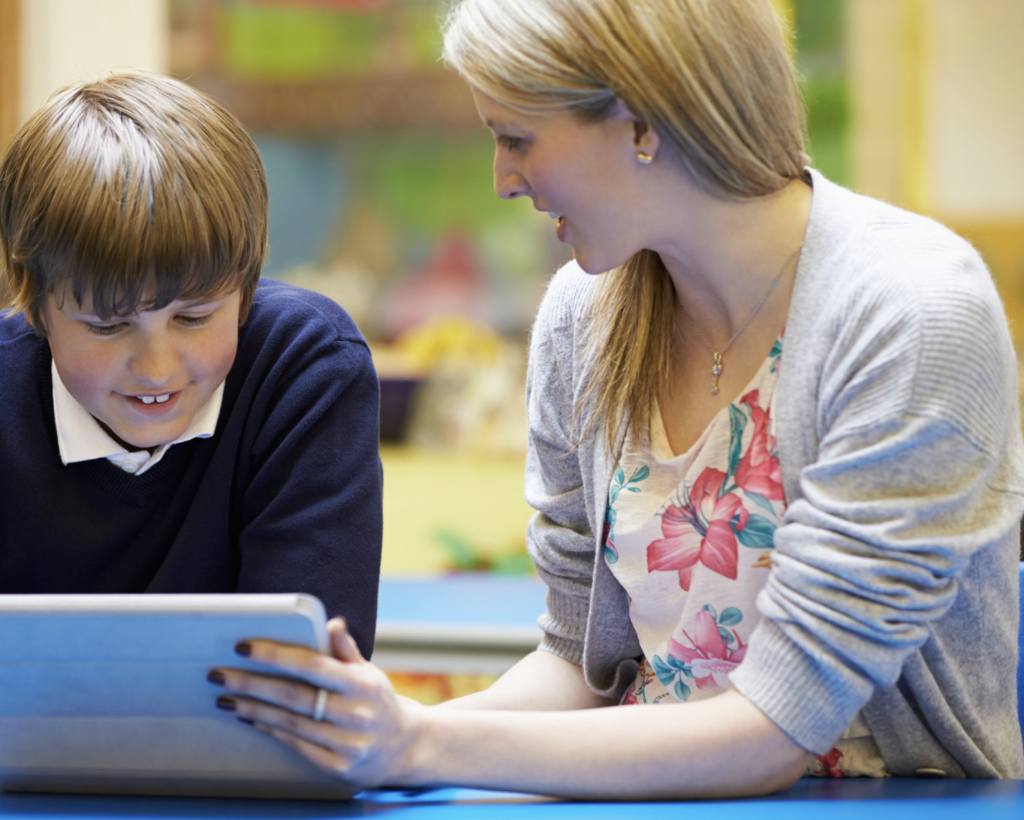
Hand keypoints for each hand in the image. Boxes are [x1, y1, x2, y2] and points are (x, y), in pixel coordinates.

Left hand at [208, 617, 423, 789]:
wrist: (406, 748)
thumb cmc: (378, 702)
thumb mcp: (369, 673)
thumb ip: (346, 650)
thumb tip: (331, 622)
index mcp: (363, 684)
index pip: (312, 665)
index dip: (275, 655)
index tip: (243, 646)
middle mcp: (356, 714)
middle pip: (293, 696)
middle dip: (251, 683)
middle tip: (218, 674)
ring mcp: (347, 743)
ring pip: (289, 722)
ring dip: (252, 708)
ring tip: (226, 696)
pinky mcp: (337, 767)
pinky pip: (295, 745)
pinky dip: (269, 729)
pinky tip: (249, 718)